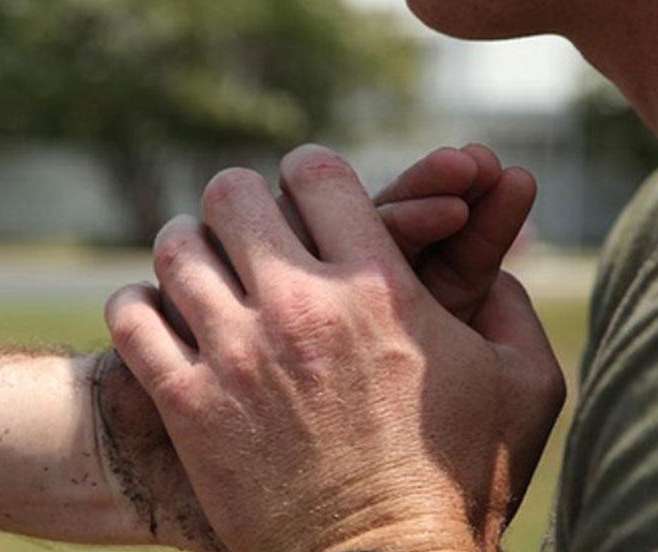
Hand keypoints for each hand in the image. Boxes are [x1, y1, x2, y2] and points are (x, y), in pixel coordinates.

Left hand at [105, 145, 563, 551]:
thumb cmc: (458, 484)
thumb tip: (497, 264)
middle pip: (233, 193)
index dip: (308, 173)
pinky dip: (140, 306)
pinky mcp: (190, 406)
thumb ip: (512, 308)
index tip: (305, 196)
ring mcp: (238, 354)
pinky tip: (165, 318)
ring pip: (176, 247)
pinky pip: (133, 318)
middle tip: (249, 231)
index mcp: (379, 287)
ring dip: (190, 248)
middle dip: (242, 201)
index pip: (316, 172)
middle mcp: (302, 305)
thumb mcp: (524, 389)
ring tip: (205, 270)